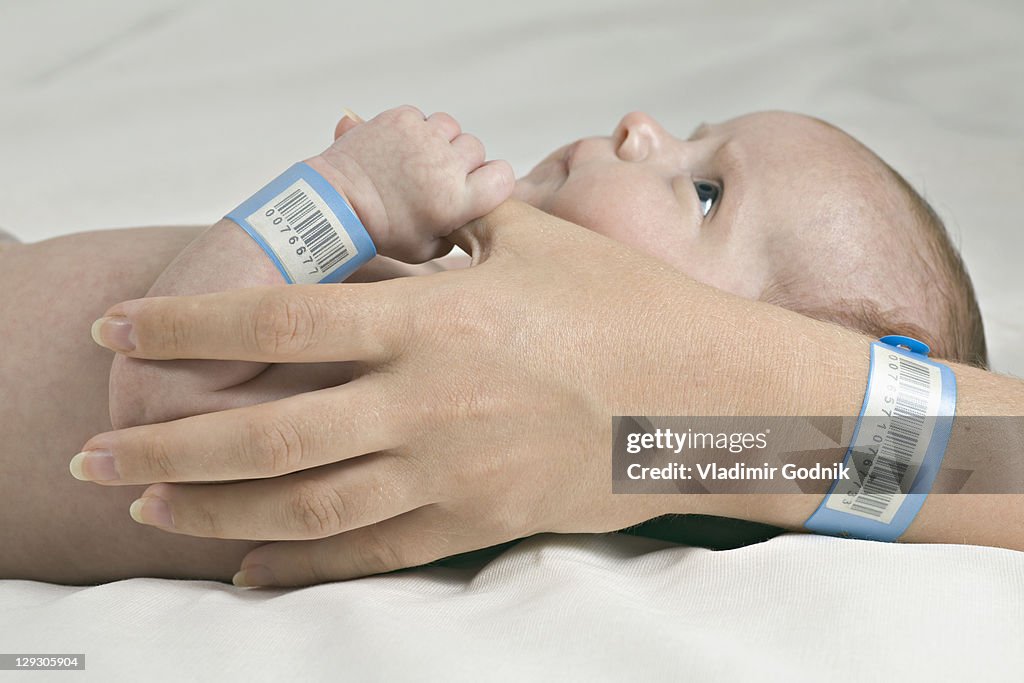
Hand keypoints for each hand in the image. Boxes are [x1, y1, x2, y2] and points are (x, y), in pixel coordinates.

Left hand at [78, 201, 759, 585]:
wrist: (711, 401)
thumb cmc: (627, 309)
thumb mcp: (533, 239)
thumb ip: (446, 215)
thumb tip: (391, 177)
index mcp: (433, 317)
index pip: (281, 317)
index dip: (189, 326)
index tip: (119, 332)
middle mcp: (424, 401)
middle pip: (268, 430)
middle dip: (169, 446)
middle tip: (98, 456)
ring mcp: (448, 471)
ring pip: (305, 505)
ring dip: (216, 511)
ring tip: (151, 509)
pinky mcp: (474, 522)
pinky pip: (371, 554)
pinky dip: (300, 568)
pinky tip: (246, 571)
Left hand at [311, 105, 514, 262]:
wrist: (336, 203)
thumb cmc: (382, 231)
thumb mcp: (427, 250)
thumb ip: (457, 231)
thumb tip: (470, 212)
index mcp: (457, 200)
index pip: (502, 175)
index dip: (491, 179)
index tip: (473, 185)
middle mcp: (446, 165)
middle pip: (475, 148)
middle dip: (460, 161)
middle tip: (434, 176)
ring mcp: (424, 138)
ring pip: (450, 127)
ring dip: (439, 140)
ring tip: (416, 160)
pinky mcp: (402, 119)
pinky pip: (422, 117)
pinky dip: (414, 130)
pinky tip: (398, 150)